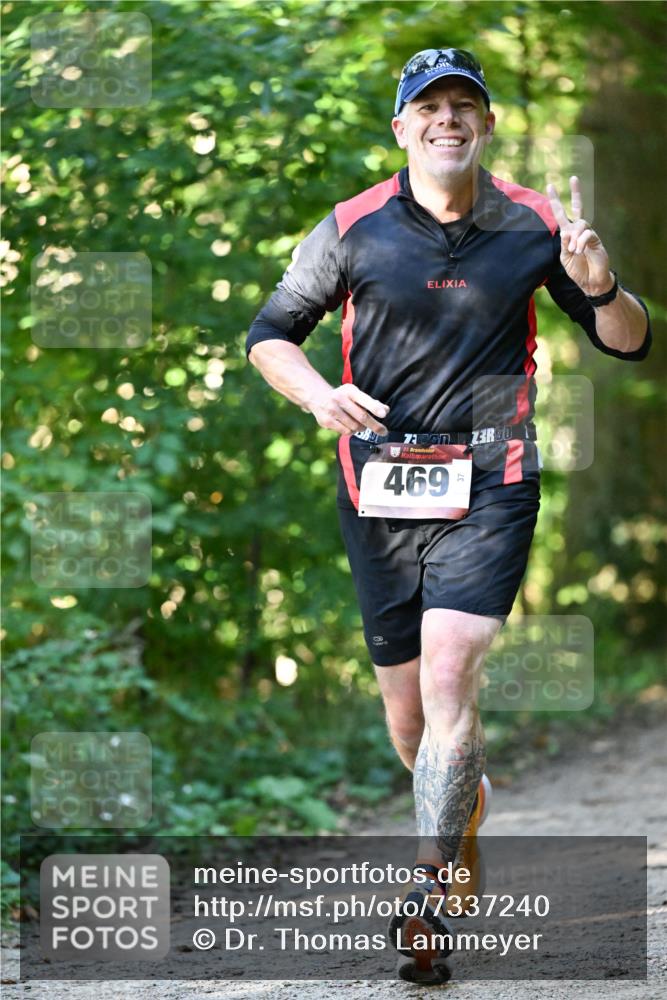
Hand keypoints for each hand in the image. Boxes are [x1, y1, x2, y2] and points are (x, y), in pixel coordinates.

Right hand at [309, 383, 388, 435]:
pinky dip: (351, 431)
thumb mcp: (355, 394)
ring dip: (361, 428)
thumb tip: (385, 410)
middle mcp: (340, 399)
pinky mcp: (327, 421)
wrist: (317, 397)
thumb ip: (370, 402)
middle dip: (374, 425)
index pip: (364, 399)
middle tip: (383, 431)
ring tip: (359, 425)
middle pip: (361, 416)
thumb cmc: (343, 397)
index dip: (374, 407)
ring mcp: (332, 410)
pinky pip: (346, 432)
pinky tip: (348, 426)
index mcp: (350, 390)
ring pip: (355, 427)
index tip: (384, 414)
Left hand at [546, 176, 613, 295]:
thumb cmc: (577, 270)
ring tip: (574, 251)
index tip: (550, 186)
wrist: (590, 282)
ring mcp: (588, 234)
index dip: (555, 201)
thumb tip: (565, 231)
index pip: (561, 214)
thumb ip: (563, 245)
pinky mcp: (596, 239)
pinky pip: (587, 234)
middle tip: (573, 177)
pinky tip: (579, 251)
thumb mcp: (564, 258)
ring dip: (574, 237)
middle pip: (578, 208)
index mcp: (567, 234)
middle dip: (576, 192)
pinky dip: (581, 242)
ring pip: (580, 224)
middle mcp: (578, 231)